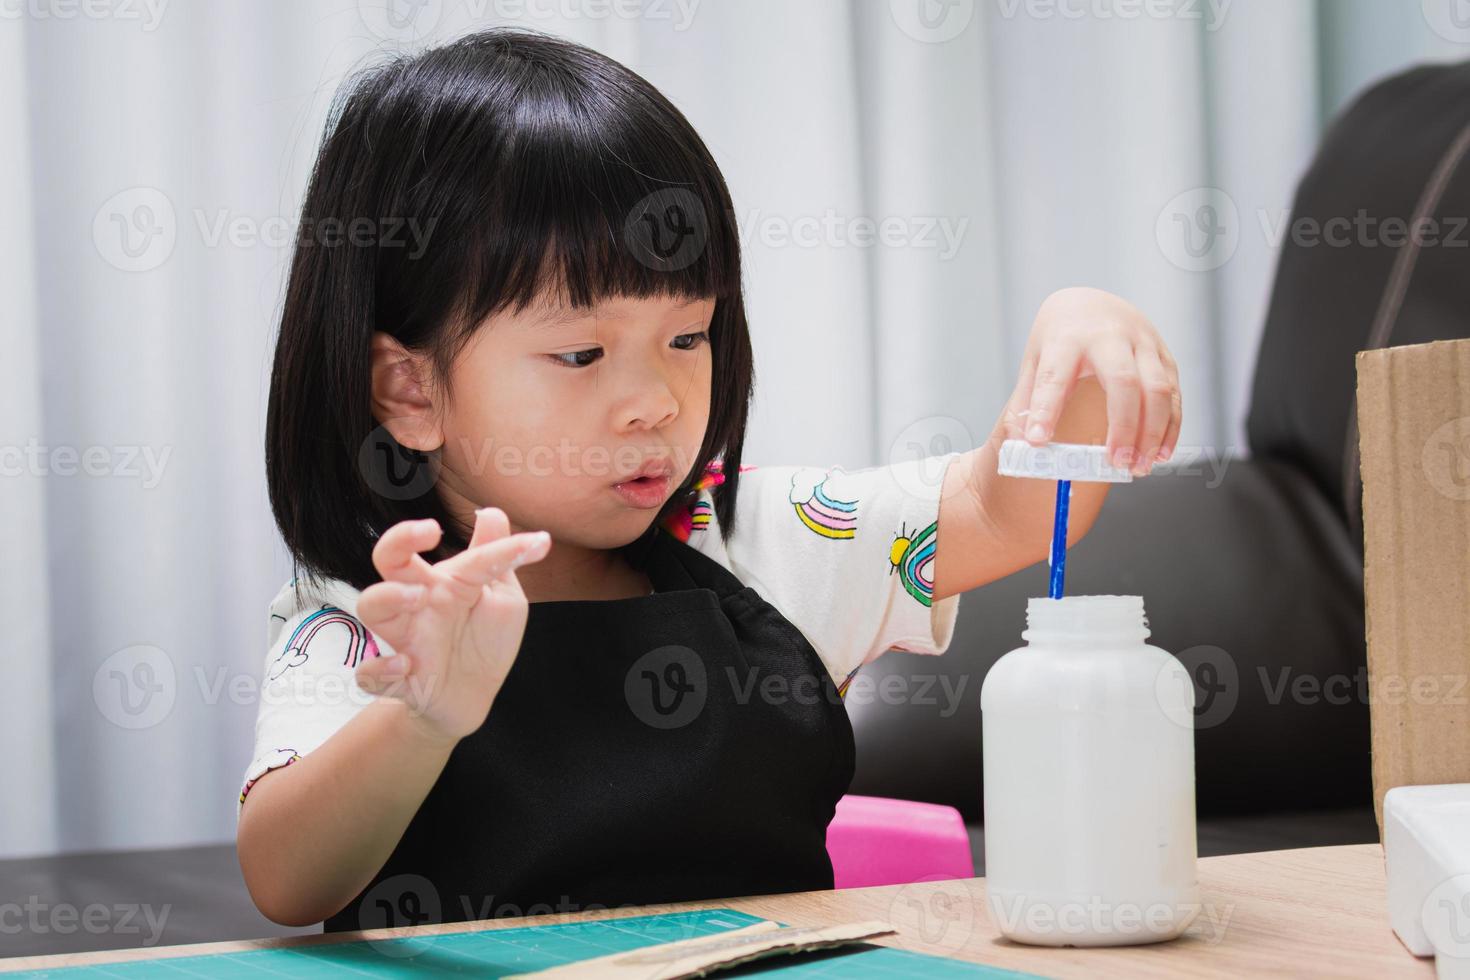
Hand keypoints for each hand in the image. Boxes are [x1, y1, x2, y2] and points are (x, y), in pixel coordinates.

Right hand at [351, 507, 550, 741]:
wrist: (475, 695)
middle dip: (398, 542)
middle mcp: (416, 603)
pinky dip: (380, 670)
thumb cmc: (484, 638)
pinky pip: (368, 673)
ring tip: (417, 598)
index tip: (485, 530)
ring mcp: (404, 639)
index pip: (433, 547)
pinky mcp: (399, 681)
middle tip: (427, 535)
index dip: (456, 532)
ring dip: (388, 596)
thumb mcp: (502, 597)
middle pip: (387, 559)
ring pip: (371, 606)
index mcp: (440, 580)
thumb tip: (493, 511)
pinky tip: (404, 666)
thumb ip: (497, 560)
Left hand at [1002, 286, 1181, 474]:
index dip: (1046, 410)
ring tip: (1139, 466)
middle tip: (1116, 463)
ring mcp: (1142, 343)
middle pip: (1123, 381)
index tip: (1038, 441)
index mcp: (1067, 337)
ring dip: (1153, 433)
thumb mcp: (1036, 359)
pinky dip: (1171, 428)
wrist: (1091, 302)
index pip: (1056, 376)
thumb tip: (1019, 444)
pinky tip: (1160, 453)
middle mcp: (1109, 336)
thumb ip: (1028, 400)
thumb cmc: (1062, 337)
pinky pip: (1175, 394)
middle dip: (1124, 426)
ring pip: (1158, 389)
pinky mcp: (1164, 355)